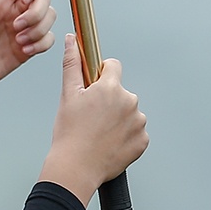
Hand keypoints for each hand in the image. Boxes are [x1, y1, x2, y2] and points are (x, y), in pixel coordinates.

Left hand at [0, 0, 57, 129]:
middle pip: (44, 0)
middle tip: (17, 27)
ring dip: (39, 30)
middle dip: (37, 13)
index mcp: (1, 0)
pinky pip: (47, 40)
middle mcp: (13, 13)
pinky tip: (24, 50)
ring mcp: (22, 30)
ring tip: (19, 40)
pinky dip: (41, 45)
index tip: (25, 2)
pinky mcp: (27, 48)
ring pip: (49, 19)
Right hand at [38, 42, 147, 205]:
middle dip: (108, 100)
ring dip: (117, 119)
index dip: (101, 74)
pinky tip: (109, 143)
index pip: (113, 66)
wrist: (76, 168)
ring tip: (98, 133)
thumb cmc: (69, 134)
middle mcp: (130, 102)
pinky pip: (135, 132)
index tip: (93, 88)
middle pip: (120, 92)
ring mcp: (139, 122)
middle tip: (90, 117)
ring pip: (128, 112)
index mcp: (111, 88)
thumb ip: (72, 64)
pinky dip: (124, 136)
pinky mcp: (143, 141)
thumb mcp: (68, 95)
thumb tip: (71, 40)